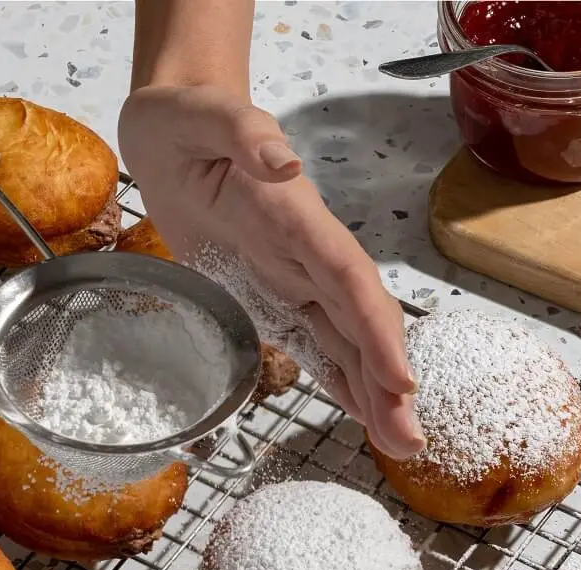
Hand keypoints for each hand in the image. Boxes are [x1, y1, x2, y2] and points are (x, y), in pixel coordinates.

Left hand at [119, 85, 424, 459]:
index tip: (399, 379)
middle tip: (410, 440)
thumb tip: (284, 162)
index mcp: (295, 214)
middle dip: (387, 381)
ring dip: (373, 392)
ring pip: (344, 340)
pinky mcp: (271, 292)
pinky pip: (314, 342)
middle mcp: (305, 251)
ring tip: (401, 444)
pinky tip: (363, 415)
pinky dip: (340, 380)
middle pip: (358, 321)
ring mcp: (293, 275)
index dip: (376, 328)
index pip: (348, 276)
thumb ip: (245, 132)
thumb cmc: (184, 119)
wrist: (170, 128)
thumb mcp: (203, 115)